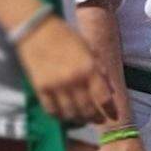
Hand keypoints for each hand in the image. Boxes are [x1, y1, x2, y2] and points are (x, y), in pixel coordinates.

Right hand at [17, 9, 119, 127]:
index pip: (103, 97)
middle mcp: (74, 79)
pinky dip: (59, 116)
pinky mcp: (41, 89)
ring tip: (82, 120)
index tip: (113, 116)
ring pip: (70, 113)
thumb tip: (109, 89)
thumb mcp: (88, 48)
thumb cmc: (65, 35)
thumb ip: (99, 68)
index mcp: (89, 68)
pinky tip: (64, 115)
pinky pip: (52, 110)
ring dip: (78, 119)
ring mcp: (56, 86)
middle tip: (98, 120)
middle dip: (95, 118)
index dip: (110, 110)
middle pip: (87, 109)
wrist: (36, 29)